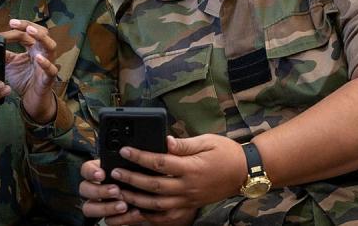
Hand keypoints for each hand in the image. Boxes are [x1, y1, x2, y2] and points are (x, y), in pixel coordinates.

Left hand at [0, 19, 59, 123]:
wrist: (31, 99)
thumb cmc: (24, 80)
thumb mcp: (10, 64)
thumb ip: (4, 53)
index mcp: (34, 48)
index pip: (29, 32)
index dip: (20, 26)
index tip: (9, 23)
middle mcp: (42, 53)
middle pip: (42, 33)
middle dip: (30, 26)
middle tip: (16, 23)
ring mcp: (48, 64)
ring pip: (51, 46)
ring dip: (41, 37)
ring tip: (30, 31)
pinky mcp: (48, 78)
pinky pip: (51, 69)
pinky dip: (45, 63)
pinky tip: (38, 58)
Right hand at [79, 159, 136, 223]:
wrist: (149, 194)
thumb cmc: (138, 174)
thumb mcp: (132, 164)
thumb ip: (127, 161)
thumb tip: (130, 153)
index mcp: (98, 172)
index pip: (85, 169)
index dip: (91, 172)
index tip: (101, 174)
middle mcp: (94, 188)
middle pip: (84, 189)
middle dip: (99, 191)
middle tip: (115, 190)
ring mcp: (98, 204)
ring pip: (89, 208)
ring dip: (105, 208)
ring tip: (123, 205)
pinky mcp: (108, 217)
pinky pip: (107, 221)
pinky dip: (120, 219)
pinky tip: (134, 213)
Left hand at [109, 134, 245, 212]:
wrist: (244, 172)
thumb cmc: (225, 153)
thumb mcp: (206, 141)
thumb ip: (184, 144)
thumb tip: (165, 140)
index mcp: (191, 168)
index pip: (160, 162)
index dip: (140, 157)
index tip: (125, 151)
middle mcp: (188, 187)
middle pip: (154, 186)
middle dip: (131, 179)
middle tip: (113, 172)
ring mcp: (188, 199)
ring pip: (157, 205)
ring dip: (136, 199)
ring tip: (119, 191)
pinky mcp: (189, 206)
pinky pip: (167, 216)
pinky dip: (150, 215)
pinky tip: (137, 209)